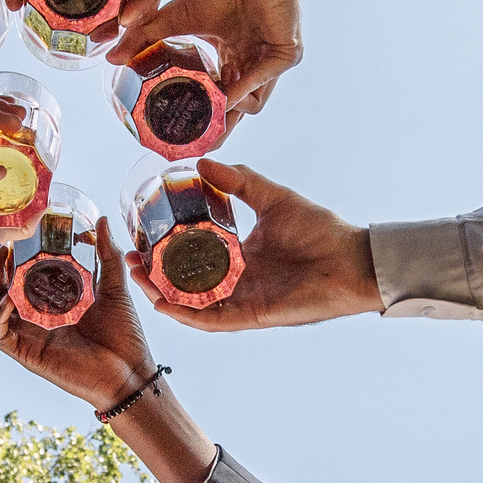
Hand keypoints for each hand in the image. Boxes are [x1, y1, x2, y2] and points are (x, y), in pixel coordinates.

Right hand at [0, 218, 157, 411]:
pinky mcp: (28, 354)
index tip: (10, 236)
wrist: (131, 373)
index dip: (7, 257)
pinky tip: (7, 301)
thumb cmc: (124, 336)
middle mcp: (33, 320)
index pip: (16, 276)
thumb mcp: (113, 287)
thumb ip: (106, 255)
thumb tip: (103, 220)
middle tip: (0, 249)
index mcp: (49, 304)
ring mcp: (28, 337)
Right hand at [112, 0, 306, 123]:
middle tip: (198, 144)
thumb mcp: (175, 18)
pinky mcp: (287, 54)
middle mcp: (252, 61)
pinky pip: (264, 84)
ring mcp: (272, 60)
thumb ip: (144, 39)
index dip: (204, 115)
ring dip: (230, 110)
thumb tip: (110, 57)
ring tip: (208, 110)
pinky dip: (244, 90)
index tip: (185, 134)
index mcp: (231, 55)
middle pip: (237, 108)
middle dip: (219, 128)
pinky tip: (226, 96)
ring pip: (254, 103)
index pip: (219, 95)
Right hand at [126, 158, 380, 332]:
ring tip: (137, 277)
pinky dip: (186, 314)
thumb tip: (203, 161)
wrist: (353, 260)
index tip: (140, 232)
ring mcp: (241, 299)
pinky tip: (164, 303)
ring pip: (191, 303)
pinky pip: (211, 320)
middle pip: (184, 281)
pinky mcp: (251, 316)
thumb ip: (239, 181)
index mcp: (239, 253)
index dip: (164, 248)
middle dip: (153, 273)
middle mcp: (236, 279)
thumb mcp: (272, 197)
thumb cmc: (321, 229)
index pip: (193, 254)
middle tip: (129, 257)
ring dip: (162, 294)